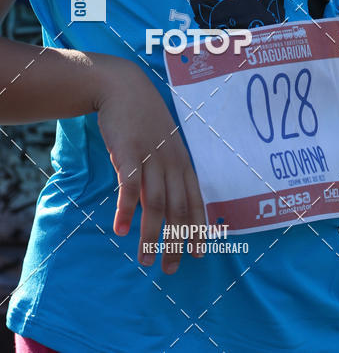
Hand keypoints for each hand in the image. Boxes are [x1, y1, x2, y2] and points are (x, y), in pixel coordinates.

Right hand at [94, 56, 205, 274]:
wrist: (124, 87)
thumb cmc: (144, 119)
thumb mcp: (162, 144)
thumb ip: (164, 172)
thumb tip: (161, 204)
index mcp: (182, 161)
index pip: (195, 200)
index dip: (198, 228)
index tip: (199, 254)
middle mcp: (171, 161)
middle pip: (178, 208)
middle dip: (176, 241)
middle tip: (170, 269)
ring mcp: (151, 156)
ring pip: (155, 203)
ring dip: (151, 234)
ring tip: (146, 260)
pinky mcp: (128, 151)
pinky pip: (129, 185)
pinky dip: (126, 208)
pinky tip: (121, 229)